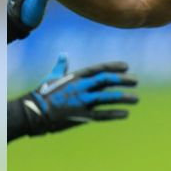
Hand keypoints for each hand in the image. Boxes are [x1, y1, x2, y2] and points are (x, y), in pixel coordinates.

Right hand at [20, 56, 137, 134]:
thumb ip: (61, 66)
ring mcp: (82, 102)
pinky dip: (114, 114)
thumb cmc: (42, 94)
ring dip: (123, 98)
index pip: (98, 69)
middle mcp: (81, 87)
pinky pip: (102, 115)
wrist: (34, 112)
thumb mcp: (52, 77)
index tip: (126, 67)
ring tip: (136, 99)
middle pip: (106, 81)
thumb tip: (62, 54)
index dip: (113, 67)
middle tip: (135, 81)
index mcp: (75, 77)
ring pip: (107, 98)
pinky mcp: (81, 116)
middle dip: (122, 80)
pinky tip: (126, 113)